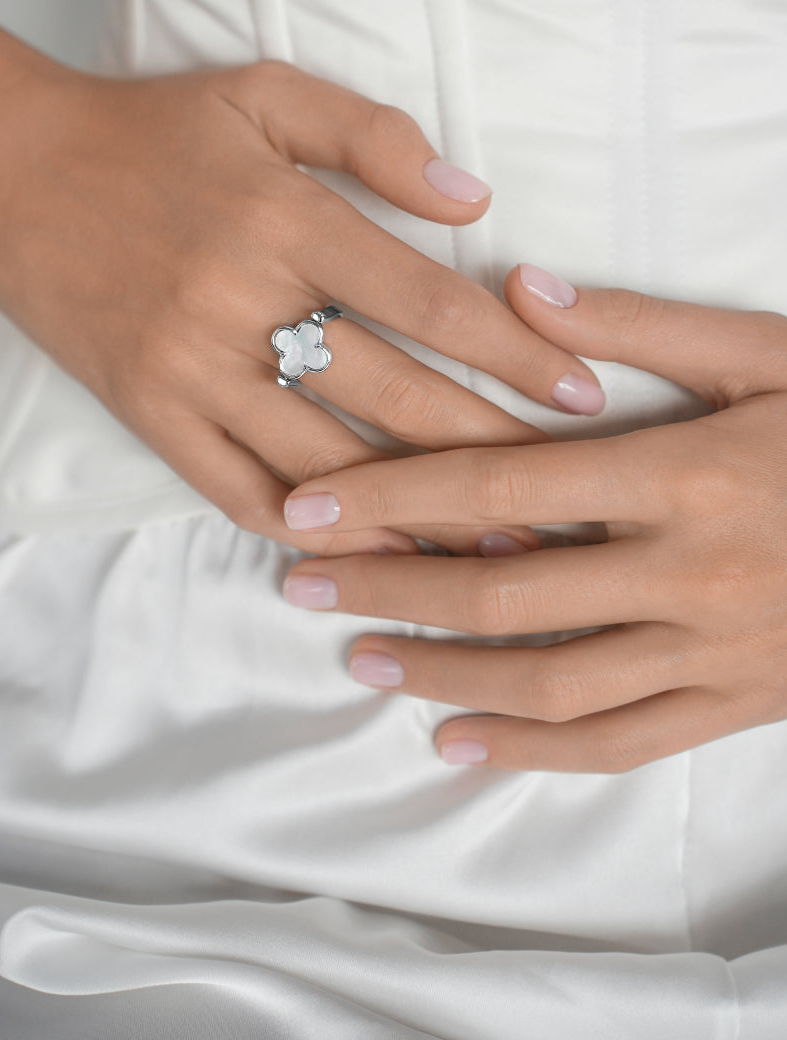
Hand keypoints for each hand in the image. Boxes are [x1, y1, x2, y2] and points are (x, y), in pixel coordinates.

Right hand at [0, 1, 605, 553]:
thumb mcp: (263, 92)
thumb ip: (374, 134)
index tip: (583, 396)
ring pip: (324, 463)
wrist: (7, 175)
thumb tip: (476, 201)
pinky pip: (235, 490)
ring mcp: (189, 370)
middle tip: (569, 503)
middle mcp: (240, 303)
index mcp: (283, 218)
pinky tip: (366, 555)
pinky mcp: (148, 414)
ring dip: (416, 516)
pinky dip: (305, 529)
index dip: (518, 355)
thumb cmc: (148, 131)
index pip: (429, 302)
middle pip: (395, 399)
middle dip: (493, 456)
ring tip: (490, 553)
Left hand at [281, 268, 786, 770]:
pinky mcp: (742, 703)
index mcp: (685, 471)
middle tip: (299, 585)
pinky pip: (624, 743)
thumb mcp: (768, 352)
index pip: (501, 490)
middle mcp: (690, 571)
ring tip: (360, 660)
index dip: (391, 500)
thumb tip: (518, 288)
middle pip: (503, 594)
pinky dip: (534, 750)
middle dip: (387, 588)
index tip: (306, 509)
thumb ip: (641, 325)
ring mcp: (717, 650)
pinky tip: (460, 744)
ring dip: (443, 675)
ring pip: (551, 681)